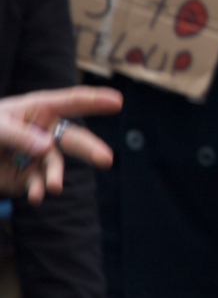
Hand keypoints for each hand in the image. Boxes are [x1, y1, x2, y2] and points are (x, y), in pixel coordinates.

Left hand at [0, 87, 121, 204]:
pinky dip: (38, 190)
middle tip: (106, 159)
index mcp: (40, 110)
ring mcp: (40, 155)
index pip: (72, 103)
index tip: (118, 101)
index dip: (95, 101)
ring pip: (56, 165)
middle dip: (91, 149)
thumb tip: (47, 146)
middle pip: (74, 139)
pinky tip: (36, 196)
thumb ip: (19, 135)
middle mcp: (46, 132)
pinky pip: (39, 184)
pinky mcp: (30, 177)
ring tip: (54, 187)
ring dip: (55, 176)